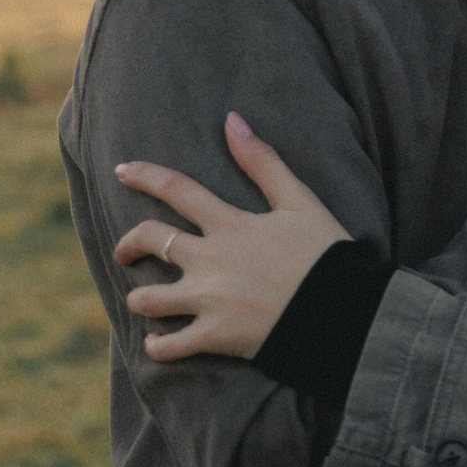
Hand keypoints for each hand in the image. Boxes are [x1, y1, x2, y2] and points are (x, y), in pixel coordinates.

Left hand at [111, 112, 350, 361]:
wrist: (345, 311)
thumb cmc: (326, 254)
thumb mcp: (299, 200)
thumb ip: (263, 162)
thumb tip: (232, 119)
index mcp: (230, 224)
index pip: (176, 189)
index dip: (144, 175)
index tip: (121, 171)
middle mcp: (210, 260)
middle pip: (149, 240)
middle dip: (128, 245)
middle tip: (125, 254)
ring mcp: (209, 300)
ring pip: (148, 299)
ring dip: (140, 299)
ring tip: (145, 302)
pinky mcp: (215, 337)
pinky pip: (169, 347)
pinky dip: (158, 347)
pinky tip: (158, 343)